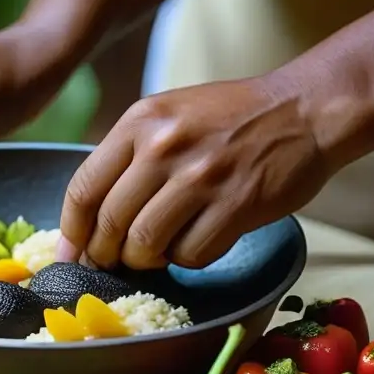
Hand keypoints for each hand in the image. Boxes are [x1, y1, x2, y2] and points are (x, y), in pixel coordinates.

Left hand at [56, 77, 330, 269]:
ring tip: (154, 255)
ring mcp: (200, 176)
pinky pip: (191, 254)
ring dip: (144, 261)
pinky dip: (187, 259)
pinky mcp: (235, 204)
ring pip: (145, 245)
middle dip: (104, 255)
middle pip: (110, 224)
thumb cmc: (229, 118)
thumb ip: (127, 156)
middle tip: (111, 264)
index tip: (69, 256)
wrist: (304, 110)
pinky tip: (195, 243)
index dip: (70, 232)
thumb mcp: (167, 116)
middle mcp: (164, 146)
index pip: (83, 189)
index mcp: (139, 121)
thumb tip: (88, 219)